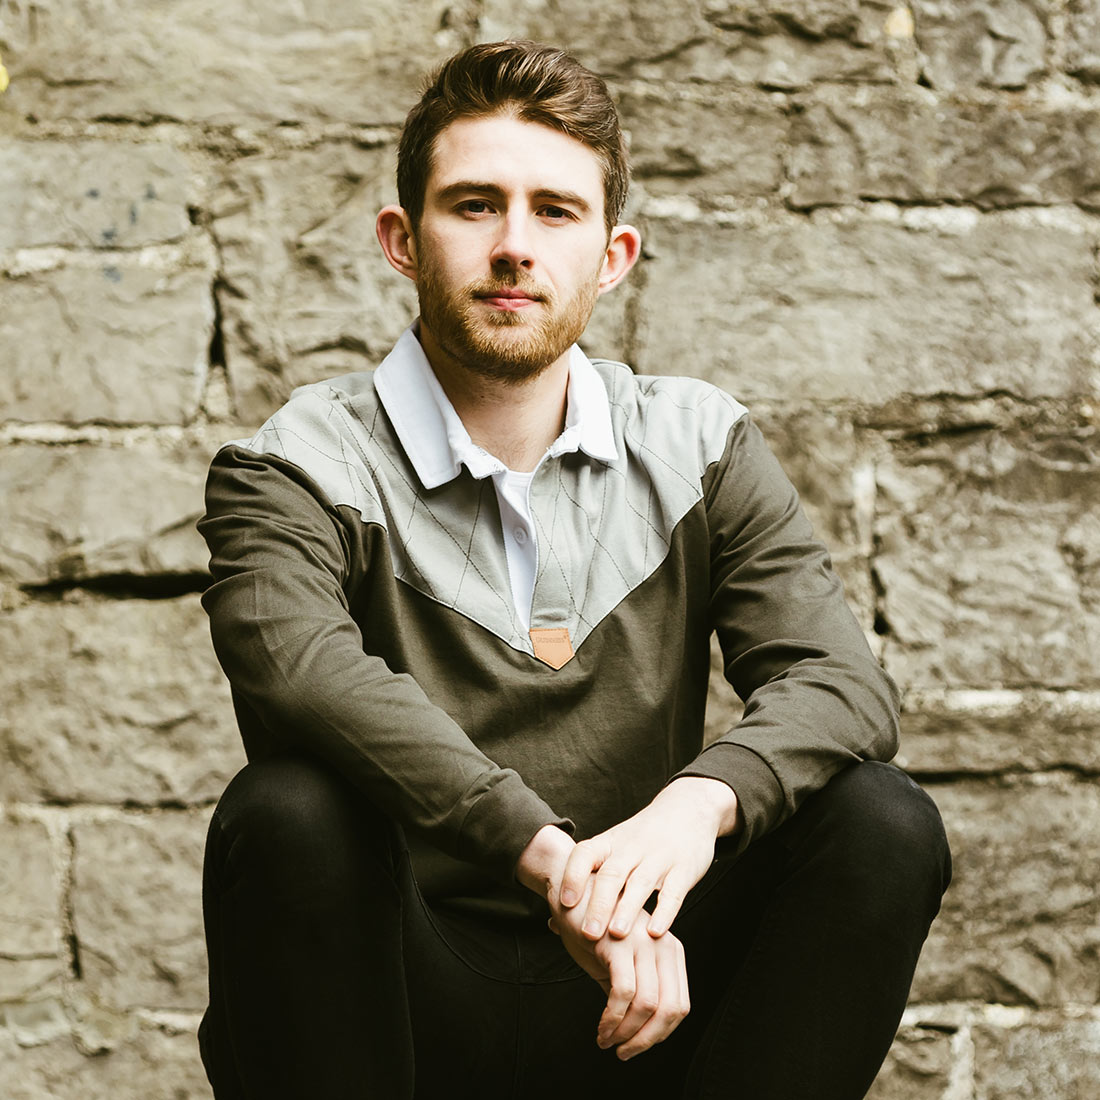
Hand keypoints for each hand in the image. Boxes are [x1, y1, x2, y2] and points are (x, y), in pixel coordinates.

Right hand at [516, 823, 690, 1059]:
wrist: (569, 889)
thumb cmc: (593, 927)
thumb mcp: (620, 962)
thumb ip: (635, 990)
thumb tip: (636, 1032)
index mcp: (670, 950)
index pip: (679, 1004)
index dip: (660, 1034)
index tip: (637, 1047)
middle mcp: (663, 945)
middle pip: (670, 1009)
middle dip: (647, 1040)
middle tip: (623, 1053)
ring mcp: (643, 942)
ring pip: (648, 1005)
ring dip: (627, 1033)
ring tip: (607, 1041)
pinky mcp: (619, 943)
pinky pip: (623, 993)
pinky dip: (613, 1019)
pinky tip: (602, 1028)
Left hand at [559, 777, 739, 940]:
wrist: (688, 809)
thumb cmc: (642, 838)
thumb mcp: (613, 849)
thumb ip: (587, 886)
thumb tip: (553, 923)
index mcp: (610, 842)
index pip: (586, 853)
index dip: (573, 876)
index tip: (564, 902)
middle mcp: (632, 847)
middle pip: (612, 874)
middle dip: (599, 904)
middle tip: (588, 933)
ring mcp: (659, 857)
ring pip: (641, 883)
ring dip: (628, 909)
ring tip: (617, 934)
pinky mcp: (684, 868)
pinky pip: (673, 892)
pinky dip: (665, 912)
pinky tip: (655, 931)